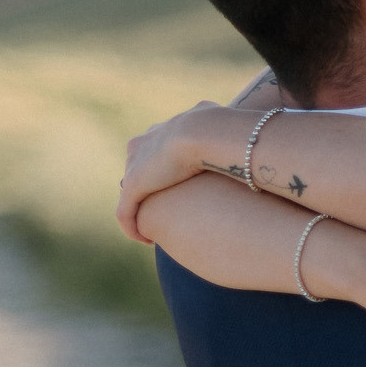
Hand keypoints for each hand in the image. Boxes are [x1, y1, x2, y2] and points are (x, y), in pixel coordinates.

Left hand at [118, 104, 244, 240]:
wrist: (205, 132)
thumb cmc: (221, 130)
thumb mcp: (225, 124)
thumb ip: (224, 131)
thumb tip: (240, 135)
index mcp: (159, 131)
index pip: (152, 153)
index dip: (163, 173)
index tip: (179, 191)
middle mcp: (141, 146)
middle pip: (138, 174)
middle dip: (149, 194)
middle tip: (167, 214)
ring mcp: (134, 166)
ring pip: (128, 195)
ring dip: (140, 214)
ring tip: (156, 232)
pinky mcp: (133, 186)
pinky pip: (125, 214)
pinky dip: (132, 229)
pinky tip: (147, 241)